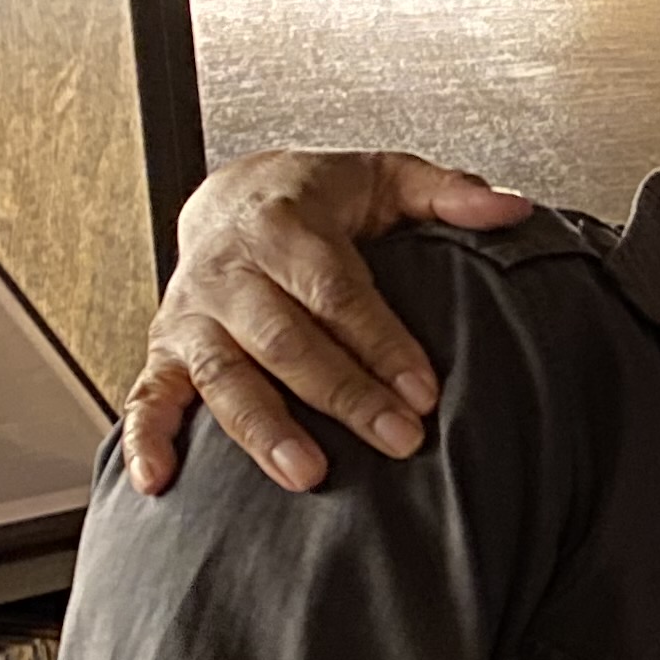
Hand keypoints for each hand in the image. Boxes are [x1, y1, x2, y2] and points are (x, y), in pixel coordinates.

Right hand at [121, 152, 529, 493]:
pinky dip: (147, 438)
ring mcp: (192, 315)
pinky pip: (147, 395)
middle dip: (342, 393)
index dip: (381, 343)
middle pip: (284, 340)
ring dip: (261, 426)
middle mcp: (231, 273)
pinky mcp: (165, 350)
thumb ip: (447, 192)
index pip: (337, 292)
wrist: (231, 195)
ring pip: (222, 373)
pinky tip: (160, 482)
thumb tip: (512, 209)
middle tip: (397, 438)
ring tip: (306, 473)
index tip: (424, 391)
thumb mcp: (384, 178)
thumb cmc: (317, 198)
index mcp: (286, 228)